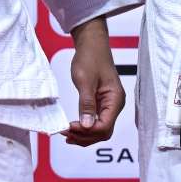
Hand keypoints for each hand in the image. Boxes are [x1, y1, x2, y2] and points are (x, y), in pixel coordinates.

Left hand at [64, 17, 124, 146]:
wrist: (92, 45)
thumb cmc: (90, 58)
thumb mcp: (85, 81)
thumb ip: (86, 104)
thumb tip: (87, 126)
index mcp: (115, 99)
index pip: (104, 126)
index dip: (87, 131)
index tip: (70, 127)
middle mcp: (115, 104)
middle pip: (103, 132)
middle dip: (84, 136)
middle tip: (65, 133)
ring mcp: (109, 105)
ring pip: (99, 129)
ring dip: (84, 135)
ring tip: (66, 134)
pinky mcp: (102, 103)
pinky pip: (96, 121)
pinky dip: (85, 128)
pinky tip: (73, 129)